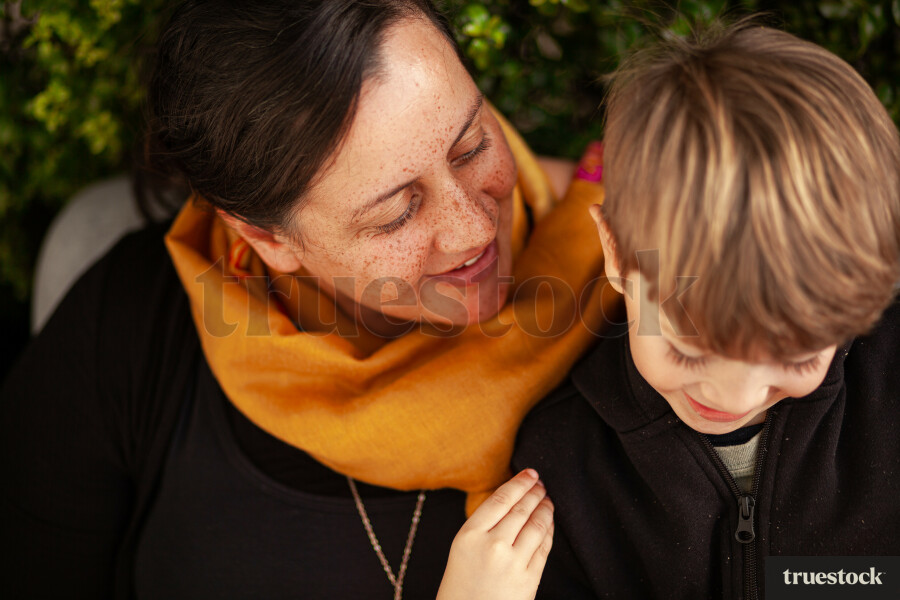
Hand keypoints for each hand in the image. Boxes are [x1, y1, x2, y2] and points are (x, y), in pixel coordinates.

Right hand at [436, 469, 553, 599]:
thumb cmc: (461, 584)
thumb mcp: (462, 548)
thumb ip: (484, 525)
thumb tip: (512, 498)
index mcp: (470, 535)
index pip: (501, 499)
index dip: (519, 483)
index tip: (530, 474)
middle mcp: (492, 546)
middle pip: (521, 510)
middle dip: (535, 493)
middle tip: (542, 484)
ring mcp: (513, 563)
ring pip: (536, 526)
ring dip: (545, 509)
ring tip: (548, 501)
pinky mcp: (529, 580)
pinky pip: (544, 548)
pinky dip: (549, 531)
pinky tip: (549, 523)